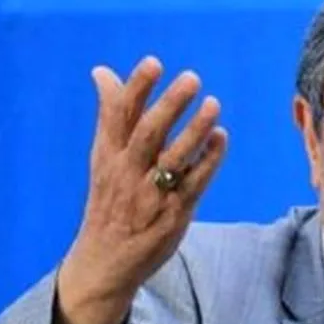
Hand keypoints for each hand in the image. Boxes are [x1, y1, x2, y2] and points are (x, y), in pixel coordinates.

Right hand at [49, 56, 227, 323]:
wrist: (105, 262)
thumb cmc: (109, 200)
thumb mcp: (102, 157)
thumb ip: (110, 115)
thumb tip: (102, 71)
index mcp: (108, 155)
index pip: (119, 115)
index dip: (136, 87)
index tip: (154, 62)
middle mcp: (127, 172)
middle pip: (148, 133)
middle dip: (169, 105)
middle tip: (191, 78)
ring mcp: (151, 194)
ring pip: (173, 158)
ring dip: (195, 129)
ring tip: (214, 103)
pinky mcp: (174, 213)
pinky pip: (194, 183)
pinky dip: (208, 160)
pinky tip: (221, 138)